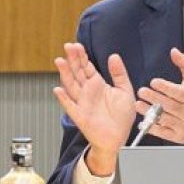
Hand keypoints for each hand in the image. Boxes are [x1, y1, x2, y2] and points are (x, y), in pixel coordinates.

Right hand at [53, 42, 135, 175]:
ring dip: (65, 73)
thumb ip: (119, 74)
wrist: (119, 139)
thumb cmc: (121, 118)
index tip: (77, 45)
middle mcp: (87, 91)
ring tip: (60, 61)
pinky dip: (63, 98)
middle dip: (72, 59)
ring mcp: (82, 102)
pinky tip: (58, 90)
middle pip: (77, 72)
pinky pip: (69, 106)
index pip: (86, 67)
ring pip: (71, 85)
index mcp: (97, 84)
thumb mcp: (125, 91)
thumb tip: (114, 56)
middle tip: (68, 46)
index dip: (81, 56)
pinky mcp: (79, 115)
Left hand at [134, 48, 183, 145]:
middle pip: (169, 105)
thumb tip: (174, 52)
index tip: (154, 82)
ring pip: (164, 118)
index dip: (165, 87)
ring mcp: (183, 124)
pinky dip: (153, 127)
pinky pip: (163, 132)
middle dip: (153, 98)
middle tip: (142, 91)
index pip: (178, 92)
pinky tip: (144, 120)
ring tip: (138, 104)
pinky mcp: (178, 135)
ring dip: (149, 111)